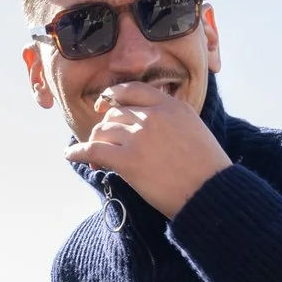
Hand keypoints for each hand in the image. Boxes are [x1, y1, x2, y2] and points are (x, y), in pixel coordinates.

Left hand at [66, 81, 229, 218]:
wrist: (210, 192)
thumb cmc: (206, 168)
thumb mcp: (193, 129)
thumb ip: (170, 119)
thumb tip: (146, 124)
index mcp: (171, 105)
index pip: (133, 90)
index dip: (113, 96)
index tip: (104, 105)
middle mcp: (153, 116)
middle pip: (114, 113)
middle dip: (105, 128)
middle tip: (103, 144)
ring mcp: (139, 136)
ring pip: (102, 131)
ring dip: (94, 143)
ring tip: (94, 158)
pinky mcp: (128, 160)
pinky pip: (93, 150)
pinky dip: (78, 152)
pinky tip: (71, 156)